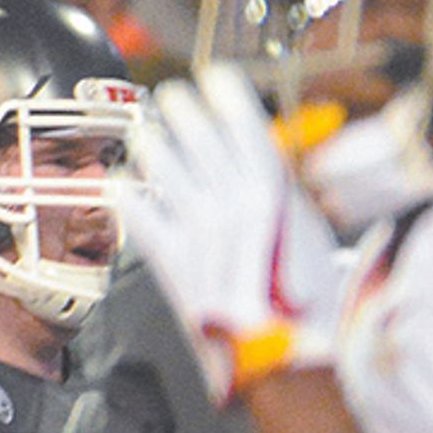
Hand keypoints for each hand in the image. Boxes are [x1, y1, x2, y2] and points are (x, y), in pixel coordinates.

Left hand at [117, 70, 346, 402]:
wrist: (287, 355)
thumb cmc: (307, 302)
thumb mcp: (310, 236)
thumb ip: (283, 195)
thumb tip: (263, 161)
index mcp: (275, 192)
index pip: (244, 127)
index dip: (226, 97)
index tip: (214, 78)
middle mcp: (233, 203)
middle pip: (199, 139)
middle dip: (182, 113)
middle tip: (170, 97)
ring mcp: (199, 231)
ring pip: (163, 168)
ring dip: (153, 145)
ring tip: (147, 132)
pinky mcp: (171, 262)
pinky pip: (138, 216)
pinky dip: (127, 197)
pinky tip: (122, 185)